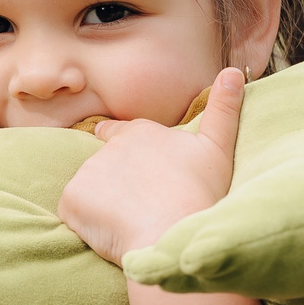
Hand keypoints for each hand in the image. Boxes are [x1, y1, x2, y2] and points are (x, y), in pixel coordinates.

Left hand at [57, 67, 244, 262]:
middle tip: (143, 206)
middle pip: (106, 167)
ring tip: (133, 222)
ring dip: (103, 204)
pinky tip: (114, 232)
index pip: (117, 132)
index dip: (120, 147)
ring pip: (90, 190)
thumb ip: (223, 109)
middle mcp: (109, 146)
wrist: (171, 231)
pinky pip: (74, 213)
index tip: (130, 165)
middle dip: (117, 184)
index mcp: (140, 132)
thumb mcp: (218, 147)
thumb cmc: (199, 192)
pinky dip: (88, 223)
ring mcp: (88, 171)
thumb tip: (232, 72)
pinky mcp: (71, 199)